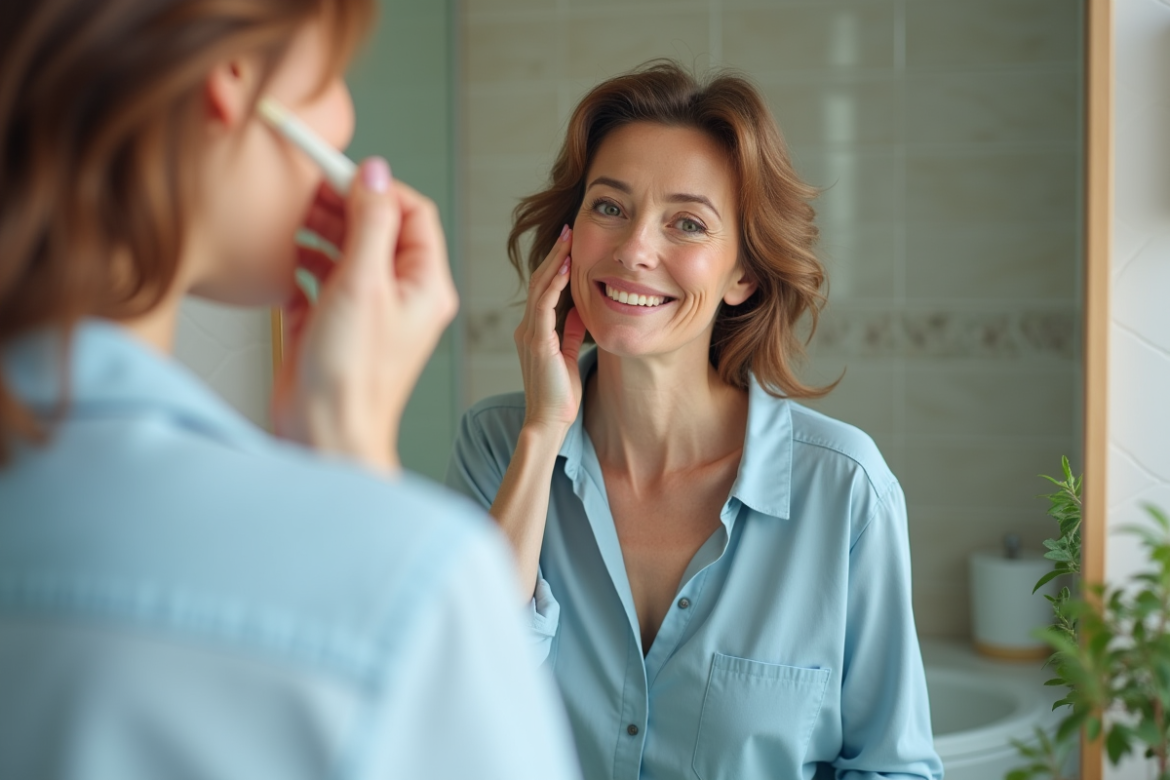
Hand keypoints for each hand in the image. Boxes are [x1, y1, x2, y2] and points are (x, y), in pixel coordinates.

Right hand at [272, 158, 457, 471]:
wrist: (323, 436)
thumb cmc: (351, 377)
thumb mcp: (363, 285)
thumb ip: (371, 223)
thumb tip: (376, 173)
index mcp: (424, 285)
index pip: (411, 213)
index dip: (375, 187)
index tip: (335, 170)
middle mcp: (399, 296)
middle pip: (375, 228)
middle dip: (340, 205)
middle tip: (302, 191)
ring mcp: (365, 312)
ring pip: (345, 252)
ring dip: (317, 233)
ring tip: (288, 221)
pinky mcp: (331, 327)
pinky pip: (318, 282)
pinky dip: (300, 266)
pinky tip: (281, 261)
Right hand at [513, 225, 587, 436]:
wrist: (548, 421)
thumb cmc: (560, 394)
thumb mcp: (569, 354)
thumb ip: (572, 331)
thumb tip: (582, 308)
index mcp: (533, 331)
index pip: (543, 289)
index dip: (555, 265)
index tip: (569, 244)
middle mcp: (527, 328)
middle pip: (538, 281)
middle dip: (554, 254)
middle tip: (568, 229)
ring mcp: (529, 333)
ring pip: (540, 287)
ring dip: (555, 261)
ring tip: (568, 239)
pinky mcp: (537, 341)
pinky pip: (545, 305)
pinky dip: (556, 284)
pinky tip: (568, 268)